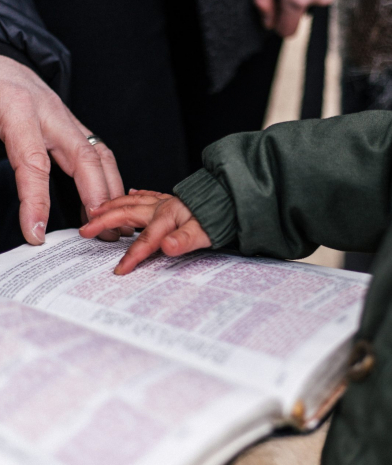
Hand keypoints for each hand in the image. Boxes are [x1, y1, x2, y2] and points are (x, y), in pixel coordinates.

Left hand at [0, 56, 126, 243]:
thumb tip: (8, 197)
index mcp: (16, 108)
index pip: (33, 163)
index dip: (37, 201)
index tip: (36, 233)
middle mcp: (48, 111)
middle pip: (85, 158)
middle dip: (99, 198)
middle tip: (103, 233)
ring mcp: (64, 114)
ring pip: (100, 153)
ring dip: (112, 190)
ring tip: (113, 223)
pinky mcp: (70, 120)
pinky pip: (97, 150)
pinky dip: (107, 177)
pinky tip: (104, 199)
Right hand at [80, 189, 211, 274]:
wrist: (233, 198)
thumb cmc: (220, 217)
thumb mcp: (206, 233)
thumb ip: (185, 240)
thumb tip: (167, 247)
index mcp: (168, 217)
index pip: (146, 240)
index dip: (132, 256)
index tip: (119, 271)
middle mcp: (163, 207)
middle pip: (128, 214)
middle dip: (105, 222)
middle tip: (86, 229)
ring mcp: (166, 201)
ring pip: (132, 201)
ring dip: (113, 206)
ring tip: (95, 210)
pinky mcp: (171, 199)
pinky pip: (148, 195)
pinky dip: (135, 195)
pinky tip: (130, 194)